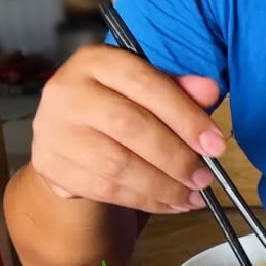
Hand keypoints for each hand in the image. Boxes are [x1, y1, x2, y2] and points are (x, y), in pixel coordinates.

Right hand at [30, 44, 225, 213]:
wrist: (69, 133)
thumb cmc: (119, 104)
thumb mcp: (149, 87)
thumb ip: (180, 88)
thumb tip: (210, 91)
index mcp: (97, 62)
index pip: (147, 85)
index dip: (186, 117)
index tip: (216, 145)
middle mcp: (68, 91)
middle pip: (130, 126)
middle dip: (176, 157)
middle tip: (204, 177)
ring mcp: (54, 129)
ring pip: (117, 165)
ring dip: (163, 186)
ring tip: (192, 195)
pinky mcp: (50, 165)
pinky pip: (104, 189)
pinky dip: (144, 200)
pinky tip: (170, 203)